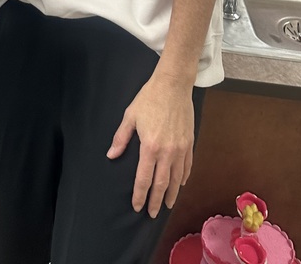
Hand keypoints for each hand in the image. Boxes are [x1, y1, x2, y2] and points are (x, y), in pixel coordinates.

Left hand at [106, 74, 194, 217]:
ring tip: (166, 204)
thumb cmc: (149, 98)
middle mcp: (167, 151)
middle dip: (156, 201)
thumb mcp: (130, 116)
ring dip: (171, 194)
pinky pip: (187, 166)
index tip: (137, 206)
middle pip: (162, 184)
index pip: (144, 178)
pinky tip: (179, 184)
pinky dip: (183, 178)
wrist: (173, 85)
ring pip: (177, 178)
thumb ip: (121, 138)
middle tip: (153, 214)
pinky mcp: (189, 143)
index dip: (140, 195)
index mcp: (150, 146)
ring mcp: (180, 148)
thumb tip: (111, 155)